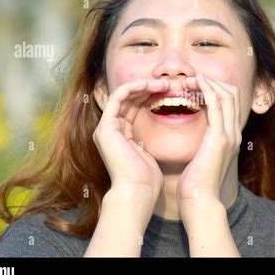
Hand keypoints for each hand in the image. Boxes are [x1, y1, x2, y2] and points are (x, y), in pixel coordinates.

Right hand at [93, 78, 168, 206]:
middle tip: (167, 84)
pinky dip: (133, 87)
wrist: (137, 192)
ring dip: (142, 85)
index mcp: (120, 136)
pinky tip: (150, 84)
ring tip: (162, 83)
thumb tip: (161, 133)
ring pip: (123, 95)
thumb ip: (147, 139)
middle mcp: (110, 130)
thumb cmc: (147, 179)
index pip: (132, 108)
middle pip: (128, 100)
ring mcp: (105, 128)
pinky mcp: (106, 126)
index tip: (169, 93)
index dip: (149, 96)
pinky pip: (118, 96)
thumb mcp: (149, 152)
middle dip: (147, 88)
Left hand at [176, 73, 241, 208]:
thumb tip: (192, 134)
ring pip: (226, 95)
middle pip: (232, 94)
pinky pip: (216, 105)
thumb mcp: (201, 157)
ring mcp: (229, 135)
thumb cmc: (196, 182)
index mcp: (230, 137)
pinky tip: (194, 84)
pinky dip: (207, 90)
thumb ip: (201, 143)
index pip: (229, 103)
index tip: (194, 85)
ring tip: (190, 79)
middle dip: (213, 82)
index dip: (215, 89)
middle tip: (192, 79)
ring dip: (208, 82)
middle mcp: (234, 133)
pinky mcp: (219, 138)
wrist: (200, 200)